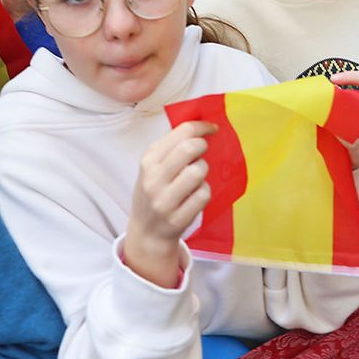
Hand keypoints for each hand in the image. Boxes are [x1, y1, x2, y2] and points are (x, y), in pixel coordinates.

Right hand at [122, 121, 215, 287]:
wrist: (147, 231)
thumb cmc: (154, 191)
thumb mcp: (153, 166)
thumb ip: (172, 147)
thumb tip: (202, 126)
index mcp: (148, 160)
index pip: (181, 132)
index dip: (201, 126)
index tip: (211, 128)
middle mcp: (153, 179)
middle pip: (189, 148)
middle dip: (202, 146)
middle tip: (202, 151)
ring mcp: (164, 200)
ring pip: (198, 171)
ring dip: (203, 171)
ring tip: (195, 177)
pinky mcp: (178, 218)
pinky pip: (204, 194)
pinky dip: (204, 192)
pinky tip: (194, 195)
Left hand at [327, 70, 358, 168]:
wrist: (358, 164)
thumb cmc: (350, 133)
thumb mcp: (350, 114)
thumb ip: (341, 102)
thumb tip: (317, 90)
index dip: (354, 77)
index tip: (333, 79)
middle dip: (348, 100)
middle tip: (329, 101)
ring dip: (341, 119)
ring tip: (326, 118)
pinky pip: (355, 144)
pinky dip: (341, 137)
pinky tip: (333, 134)